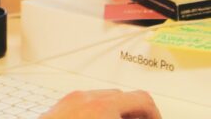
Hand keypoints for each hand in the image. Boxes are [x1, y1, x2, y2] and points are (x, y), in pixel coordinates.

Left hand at [40, 88, 161, 118]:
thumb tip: (144, 117)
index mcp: (105, 107)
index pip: (142, 99)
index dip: (154, 114)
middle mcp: (88, 98)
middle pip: (123, 98)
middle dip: (134, 115)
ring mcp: (72, 100)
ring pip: (104, 100)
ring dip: (115, 113)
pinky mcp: (60, 106)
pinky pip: (85, 103)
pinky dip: (97, 113)